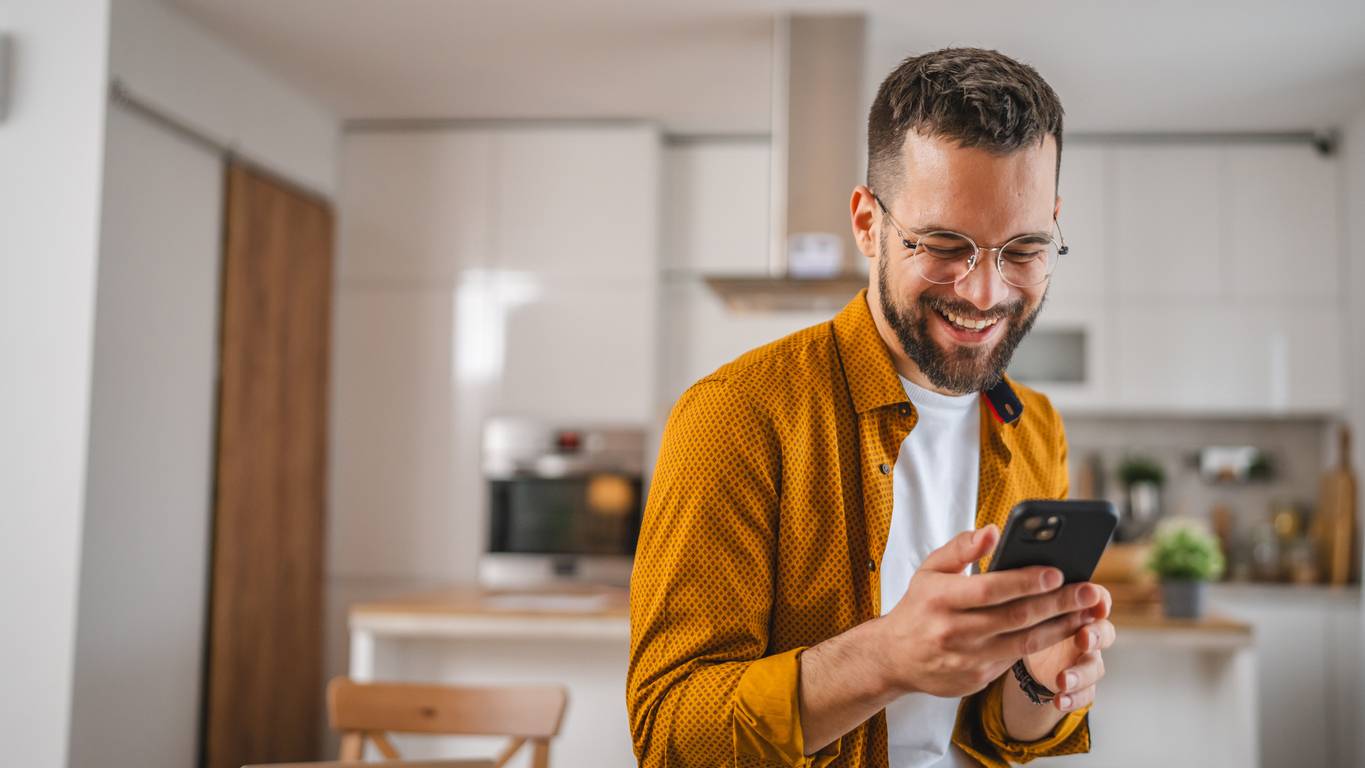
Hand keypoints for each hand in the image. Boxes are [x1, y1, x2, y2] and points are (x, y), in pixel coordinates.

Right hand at [875, 525, 1103, 697]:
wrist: (895, 658)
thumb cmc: (919, 607)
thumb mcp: (930, 570)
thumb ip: (961, 548)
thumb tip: (993, 530)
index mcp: (939, 599)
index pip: (989, 589)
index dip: (1025, 581)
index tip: (1056, 572)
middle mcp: (952, 631)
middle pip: (1015, 617)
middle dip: (1058, 603)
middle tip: (1090, 591)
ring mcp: (966, 659)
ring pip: (1024, 643)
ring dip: (1061, 627)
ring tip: (1087, 613)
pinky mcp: (977, 678)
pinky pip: (1017, 660)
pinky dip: (1044, 644)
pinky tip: (1065, 630)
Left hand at [1025, 584, 1114, 712]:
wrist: (1023, 645)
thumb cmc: (1026, 613)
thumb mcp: (1025, 597)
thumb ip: (1027, 585)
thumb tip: (1007, 559)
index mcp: (1077, 606)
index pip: (1097, 598)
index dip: (1099, 600)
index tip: (1094, 600)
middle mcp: (1088, 631)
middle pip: (1104, 632)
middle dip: (1096, 635)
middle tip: (1083, 638)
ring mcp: (1086, 659)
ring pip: (1095, 667)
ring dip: (1082, 673)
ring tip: (1062, 680)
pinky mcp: (1079, 682)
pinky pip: (1086, 693)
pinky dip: (1074, 698)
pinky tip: (1058, 700)